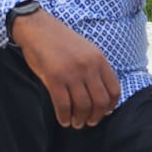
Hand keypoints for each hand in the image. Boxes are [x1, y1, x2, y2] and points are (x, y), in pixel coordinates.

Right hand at [11, 8, 120, 127]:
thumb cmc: (60, 42)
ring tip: (75, 123)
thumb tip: (101, 96)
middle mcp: (88, 67)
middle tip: (88, 122)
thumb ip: (95, 69)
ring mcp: (72, 73)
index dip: (110, 106)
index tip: (104, 112)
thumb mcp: (86, 51)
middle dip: (95, 117)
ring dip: (79, 120)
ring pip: (82, 106)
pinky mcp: (54, 78)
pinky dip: (64, 117)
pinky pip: (63, 105)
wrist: (37, 28)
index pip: (114, 90)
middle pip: (100, 102)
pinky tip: (63, 120)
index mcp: (99, 60)